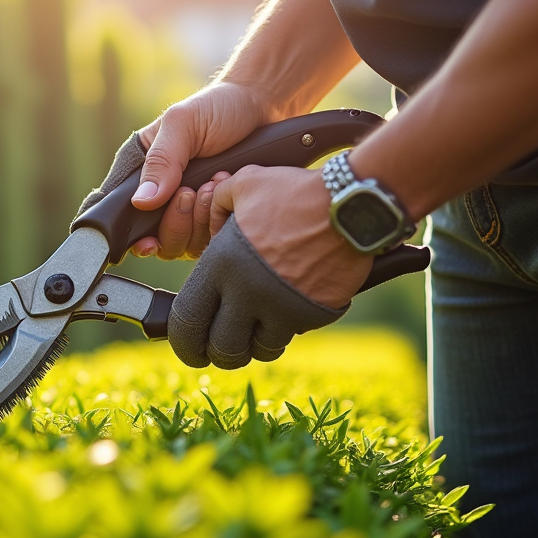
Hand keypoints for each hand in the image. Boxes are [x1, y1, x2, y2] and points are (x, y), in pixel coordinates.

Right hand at [128, 82, 272, 258]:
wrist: (261, 107)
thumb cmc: (217, 108)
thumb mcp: (183, 124)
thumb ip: (161, 161)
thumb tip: (141, 203)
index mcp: (142, 172)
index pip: (122, 214)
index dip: (132, 234)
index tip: (149, 239)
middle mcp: (160, 197)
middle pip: (156, 240)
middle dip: (176, 222)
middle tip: (193, 190)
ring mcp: (187, 211)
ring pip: (182, 246)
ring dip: (199, 220)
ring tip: (214, 183)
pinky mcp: (212, 217)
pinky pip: (208, 242)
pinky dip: (217, 223)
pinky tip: (226, 193)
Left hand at [167, 165, 371, 369]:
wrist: (352, 203)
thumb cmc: (296, 192)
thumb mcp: (245, 185)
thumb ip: (218, 207)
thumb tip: (209, 228)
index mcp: (221, 264)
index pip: (187, 320)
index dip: (184, 340)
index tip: (190, 346)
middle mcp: (246, 292)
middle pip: (220, 348)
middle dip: (219, 353)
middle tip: (223, 349)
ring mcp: (281, 307)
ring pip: (257, 349)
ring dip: (254, 343)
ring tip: (257, 328)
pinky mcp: (312, 315)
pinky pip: (290, 336)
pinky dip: (285, 330)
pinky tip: (287, 312)